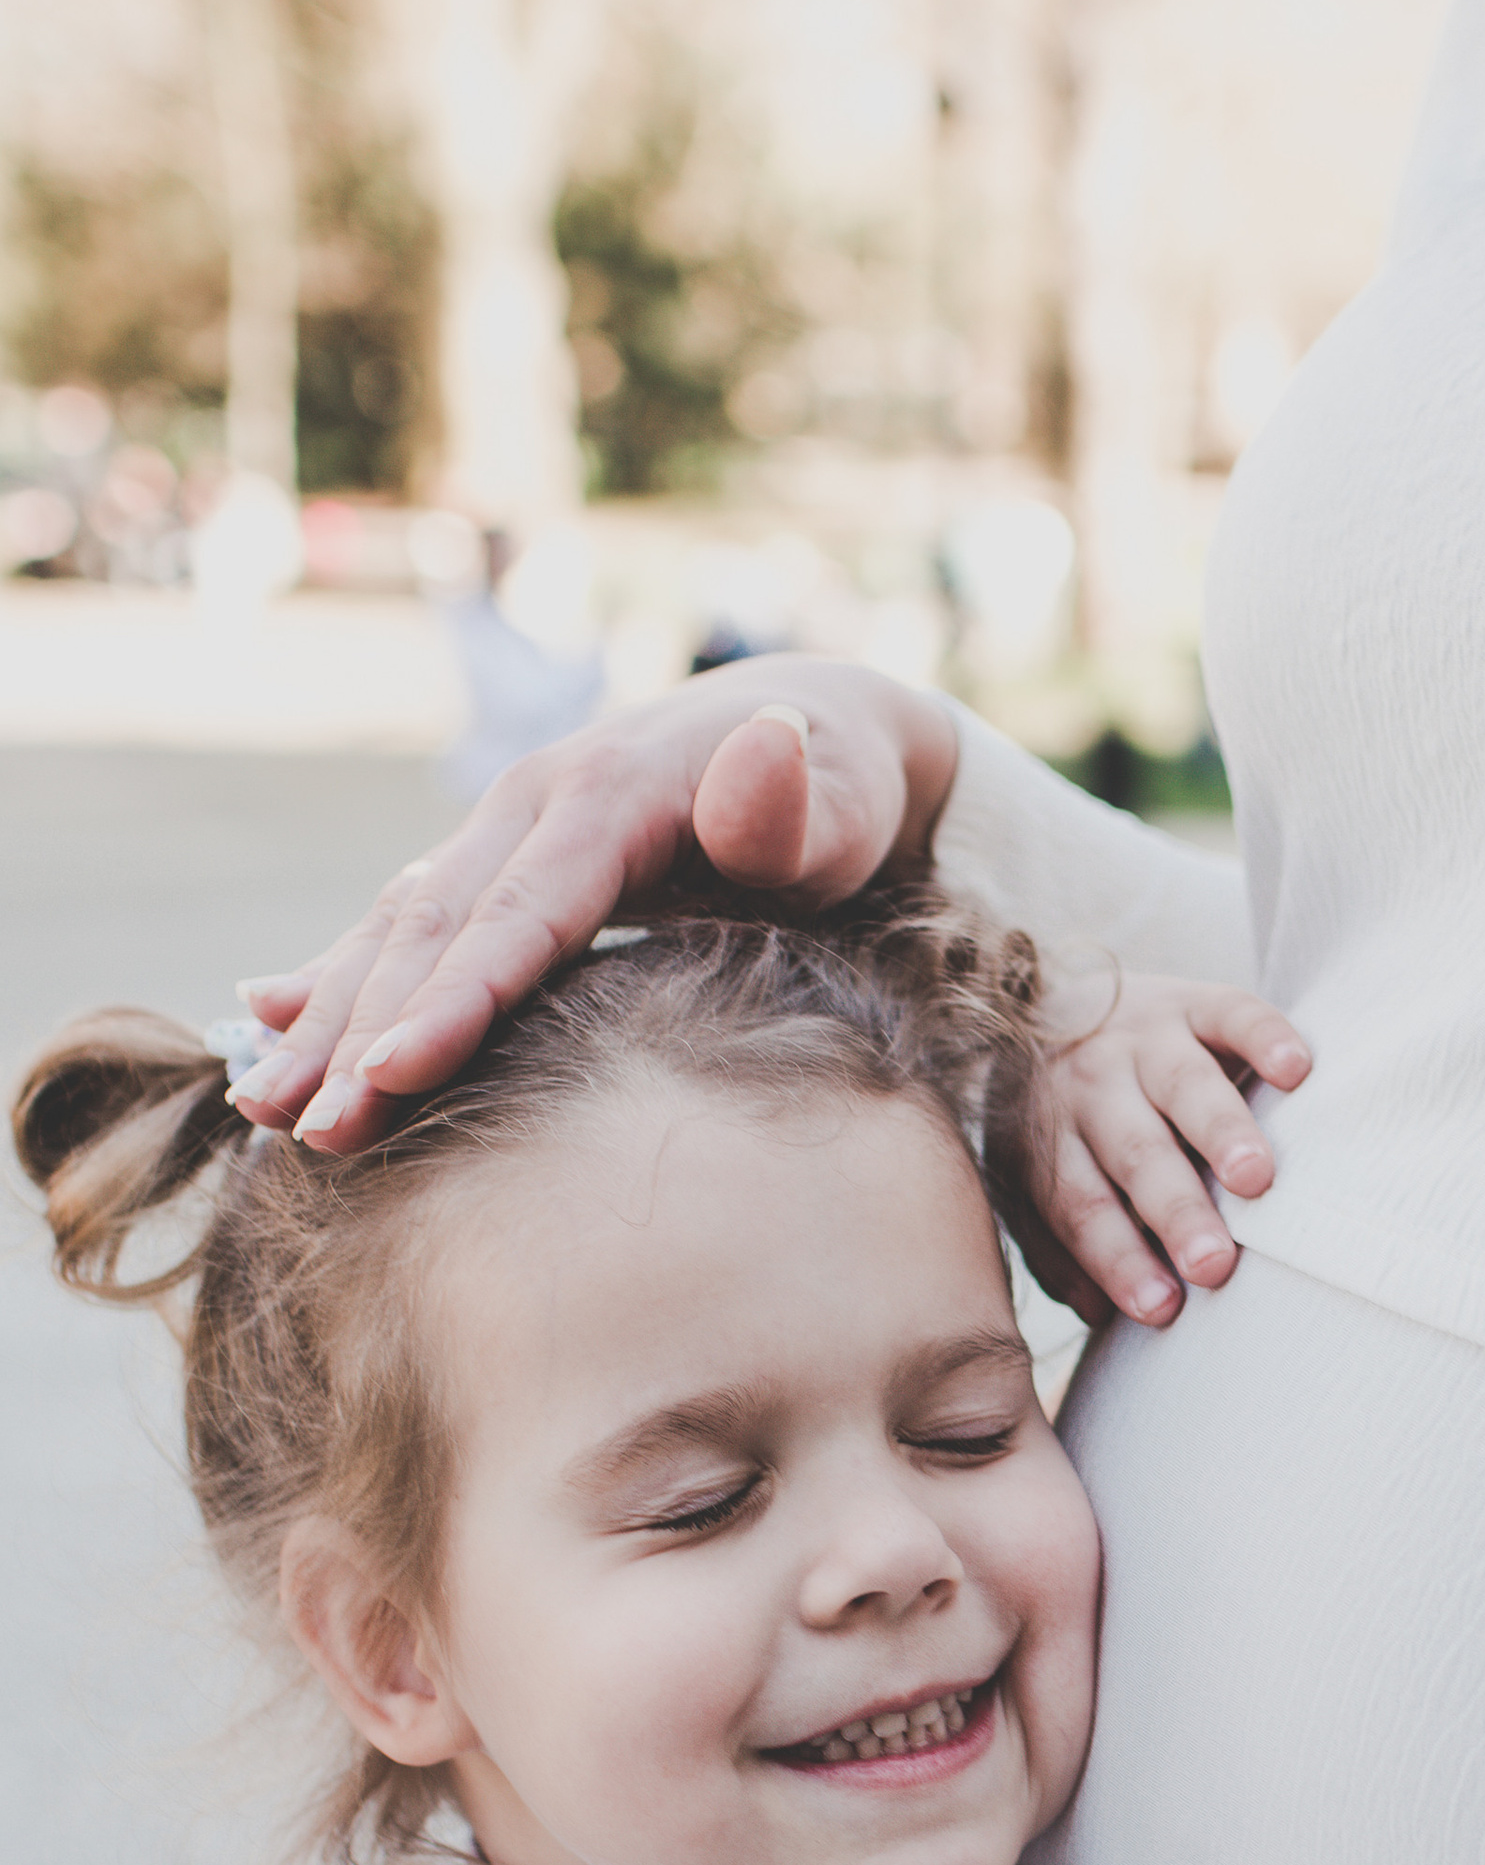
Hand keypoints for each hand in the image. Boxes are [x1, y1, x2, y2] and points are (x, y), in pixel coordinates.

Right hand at [225, 662, 952, 1151]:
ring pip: (398, 927)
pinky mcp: (498, 862)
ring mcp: (504, 832)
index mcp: (603, 797)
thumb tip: (770, 750)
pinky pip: (403, 921)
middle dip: (363, 1033)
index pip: (517, 913)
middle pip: (432, 929)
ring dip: (329, 1019)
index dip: (453, 996)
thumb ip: (797, 802)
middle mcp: (532, 806)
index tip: (392, 1074)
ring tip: (267, 1109)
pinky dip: (336, 976)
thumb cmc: (834, 793)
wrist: (813, 731)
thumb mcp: (837, 799)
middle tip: (313, 1133)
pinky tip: (269, 1028)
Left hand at [1012, 966, 1311, 1328]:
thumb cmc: (1061, 1123)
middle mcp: (1093, 1085)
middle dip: (1175, 1210)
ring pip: (1183, 1084)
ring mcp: (1143, 1037)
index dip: (1119, 1259)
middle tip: (1214, 1263)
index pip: (1082, 1207)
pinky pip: (1232, 1012)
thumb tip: (1100, 1313)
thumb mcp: (1036, 1180)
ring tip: (1257, 1178)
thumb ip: (1061, 1248)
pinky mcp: (1193, 999)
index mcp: (1052, 1139)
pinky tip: (1296, 1071)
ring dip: (1221, 1131)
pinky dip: (1265, 1037)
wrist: (1049, 1001)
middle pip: (1135, 1153)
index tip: (1162, 1309)